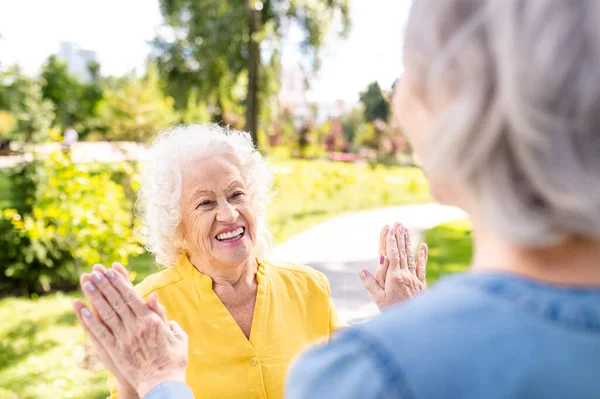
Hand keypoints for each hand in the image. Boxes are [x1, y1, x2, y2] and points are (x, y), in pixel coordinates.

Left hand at [72, 263, 188, 397]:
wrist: (163, 384)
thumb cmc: (174, 359)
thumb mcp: (177, 334)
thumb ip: (163, 315)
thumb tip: (153, 297)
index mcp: (152, 320)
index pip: (132, 296)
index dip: (120, 282)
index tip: (111, 270)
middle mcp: (136, 326)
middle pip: (117, 300)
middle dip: (105, 284)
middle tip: (95, 271)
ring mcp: (124, 338)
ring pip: (106, 313)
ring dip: (95, 296)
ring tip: (86, 282)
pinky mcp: (115, 351)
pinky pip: (100, 333)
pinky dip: (90, 320)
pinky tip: (81, 309)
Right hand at [360, 223, 427, 308]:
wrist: (415, 324)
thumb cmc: (394, 313)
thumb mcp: (379, 300)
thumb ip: (371, 285)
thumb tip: (361, 271)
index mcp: (394, 278)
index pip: (392, 255)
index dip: (390, 241)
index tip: (390, 229)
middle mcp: (405, 275)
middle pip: (402, 252)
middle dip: (399, 237)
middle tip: (398, 223)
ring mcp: (414, 279)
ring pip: (410, 256)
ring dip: (408, 242)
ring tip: (406, 229)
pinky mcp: (421, 284)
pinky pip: (422, 267)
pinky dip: (422, 255)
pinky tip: (422, 245)